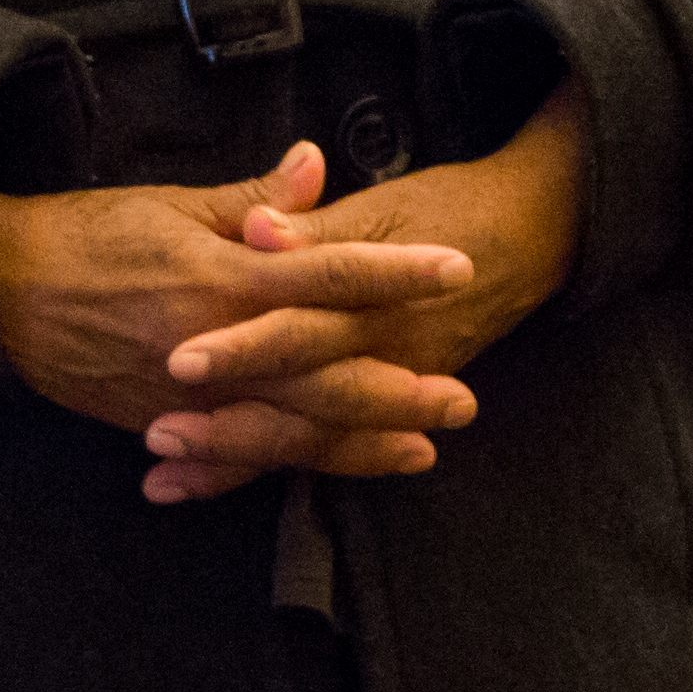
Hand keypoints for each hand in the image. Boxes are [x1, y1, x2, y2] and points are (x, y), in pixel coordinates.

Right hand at [0, 145, 479, 498]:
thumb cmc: (83, 236)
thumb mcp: (168, 203)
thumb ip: (251, 199)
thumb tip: (318, 168)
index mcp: (220, 275)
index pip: (329, 273)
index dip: (396, 272)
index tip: (454, 268)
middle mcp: (213, 344)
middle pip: (326, 375)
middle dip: (400, 391)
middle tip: (463, 400)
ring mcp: (189, 397)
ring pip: (291, 430)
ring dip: (359, 444)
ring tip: (419, 452)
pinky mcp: (162, 425)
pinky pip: (235, 456)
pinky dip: (282, 469)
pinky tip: (327, 475)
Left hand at [149, 84, 592, 500]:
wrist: (534, 233)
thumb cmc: (450, 207)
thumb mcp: (384, 205)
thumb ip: (314, 224)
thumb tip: (258, 229)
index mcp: (374, 294)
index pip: (299, 322)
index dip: (243, 344)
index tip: (180, 360)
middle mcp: (382, 351)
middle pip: (297, 398)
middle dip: (229, 422)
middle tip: (157, 430)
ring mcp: (387, 386)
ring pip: (306, 439)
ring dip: (235, 457)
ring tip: (164, 475)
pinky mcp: (387, 406)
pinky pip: (320, 449)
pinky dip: (259, 468)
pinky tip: (196, 485)